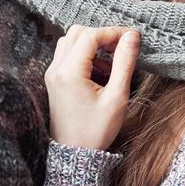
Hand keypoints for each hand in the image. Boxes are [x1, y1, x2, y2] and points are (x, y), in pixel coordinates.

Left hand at [45, 24, 140, 150]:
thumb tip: (131, 37)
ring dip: (92, 44)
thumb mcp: (117, 97)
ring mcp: (52, 74)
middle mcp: (56, 69)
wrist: (75, 154)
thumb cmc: (96, 130)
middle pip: (77, 32)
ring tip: (112, 61)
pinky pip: (67, 55)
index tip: (132, 38)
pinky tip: (101, 72)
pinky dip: (85, 55)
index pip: (91, 35)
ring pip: (70, 41)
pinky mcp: (54, 80)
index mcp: (70, 72)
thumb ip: (124, 63)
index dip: (113, 32)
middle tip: (122, 46)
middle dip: (102, 35)